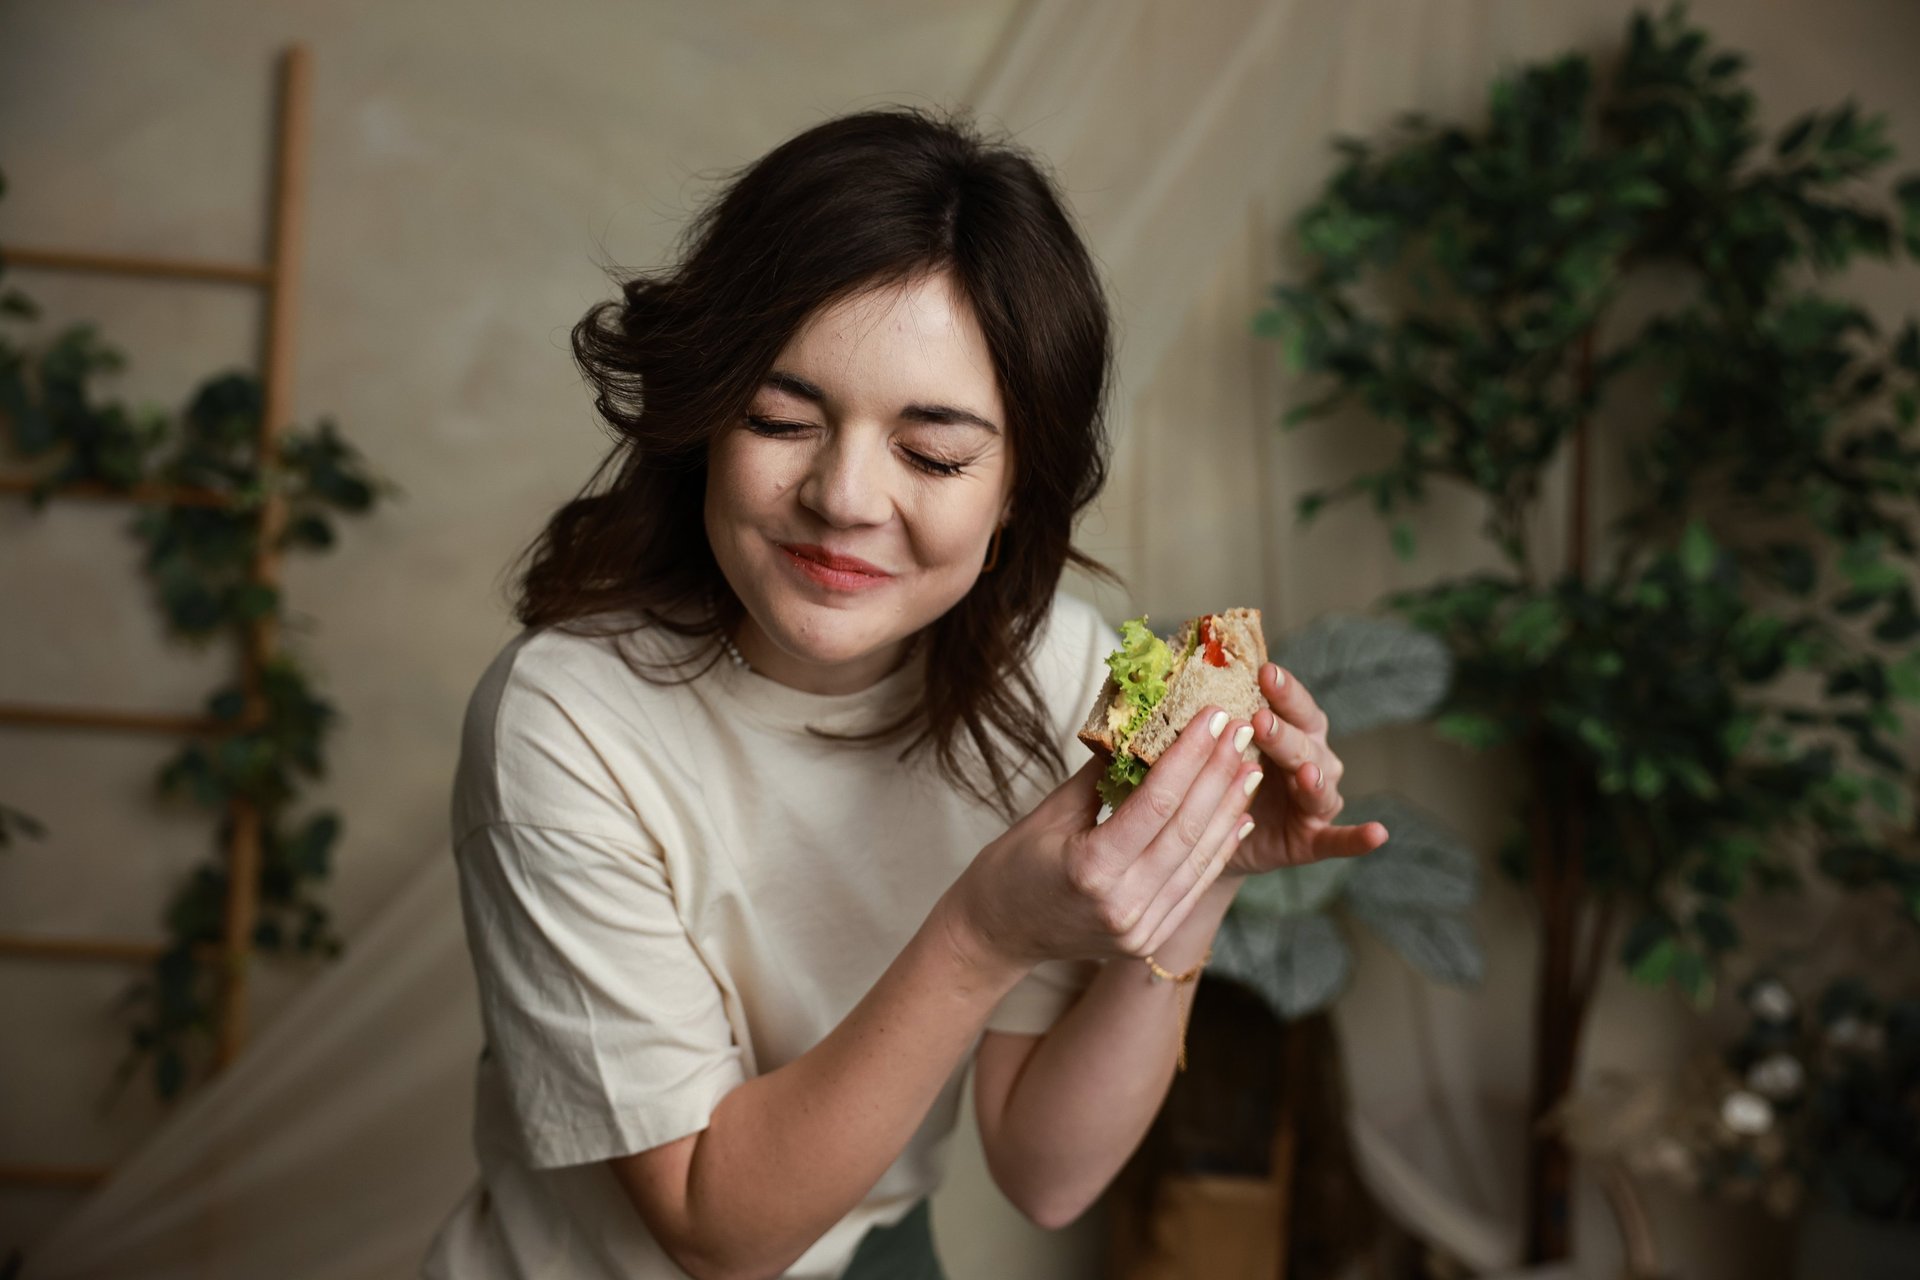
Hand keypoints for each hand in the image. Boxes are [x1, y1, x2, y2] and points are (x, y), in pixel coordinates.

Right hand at [948, 704, 1261, 971]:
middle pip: (1185, 829)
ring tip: (1249, 766)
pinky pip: (1194, 887)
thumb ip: (1101, 775)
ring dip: (1229, 809)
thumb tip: (1144, 726)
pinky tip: (1239, 816)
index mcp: (1090, 869)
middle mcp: (1122, 905)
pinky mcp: (1150, 938)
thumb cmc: (1013, 868)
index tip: (1213, 717)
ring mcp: (1140, 929)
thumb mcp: (1049, 813)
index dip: (1190, 756)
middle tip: (1240, 731)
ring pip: (1198, 860)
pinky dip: (1219, 849)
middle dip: (1218, 774)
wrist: (997, 934)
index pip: (1156, 803)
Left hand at [1223, 661, 1388, 876]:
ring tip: (1305, 773)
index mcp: (1292, 731)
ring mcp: (1317, 801)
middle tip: (1260, 720)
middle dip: (1283, 733)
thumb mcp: (1220, 749)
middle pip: (1303, 743)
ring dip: (1313, 778)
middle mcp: (1313, 761)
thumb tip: (1199, 690)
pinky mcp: (1315, 838)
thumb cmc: (1222, 778)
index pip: (1293, 706)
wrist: (1214, 835)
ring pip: (1318, 786)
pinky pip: (1340, 839)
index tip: (1266, 672)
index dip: (1283, 690)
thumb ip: (1221, 725)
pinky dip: (1359, 838)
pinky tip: (1378, 833)